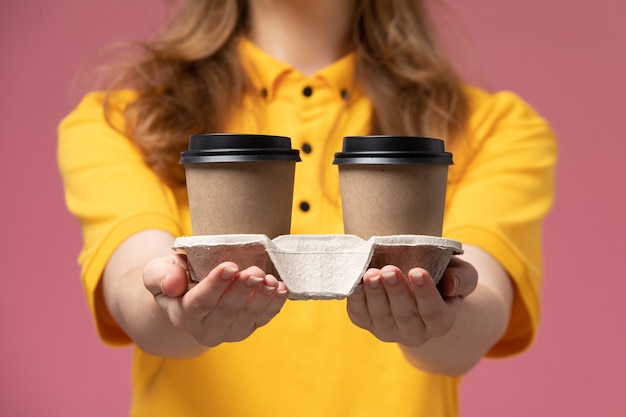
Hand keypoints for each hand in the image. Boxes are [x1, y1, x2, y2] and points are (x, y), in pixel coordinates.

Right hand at [143, 255, 288, 346]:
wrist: (188, 294)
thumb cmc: (175, 276)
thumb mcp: (158, 271)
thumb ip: (160, 275)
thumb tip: (171, 284)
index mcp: (182, 314)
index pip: (199, 302)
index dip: (215, 285)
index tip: (230, 266)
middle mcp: (206, 328)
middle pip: (227, 310)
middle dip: (242, 289)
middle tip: (254, 271)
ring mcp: (229, 330)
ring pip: (247, 316)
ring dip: (261, 297)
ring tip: (269, 280)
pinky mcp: (248, 327)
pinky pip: (263, 318)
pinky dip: (274, 304)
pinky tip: (281, 288)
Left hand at [347, 257, 477, 347]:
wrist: (413, 279)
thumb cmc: (442, 275)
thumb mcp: (461, 273)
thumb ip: (462, 278)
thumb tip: (451, 285)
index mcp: (440, 322)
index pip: (434, 312)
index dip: (426, 293)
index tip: (418, 271)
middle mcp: (414, 333)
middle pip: (405, 315)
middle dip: (396, 292)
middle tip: (390, 270)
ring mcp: (388, 330)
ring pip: (380, 316)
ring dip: (374, 294)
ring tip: (371, 274)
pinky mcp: (366, 322)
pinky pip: (359, 314)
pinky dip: (355, 298)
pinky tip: (356, 281)